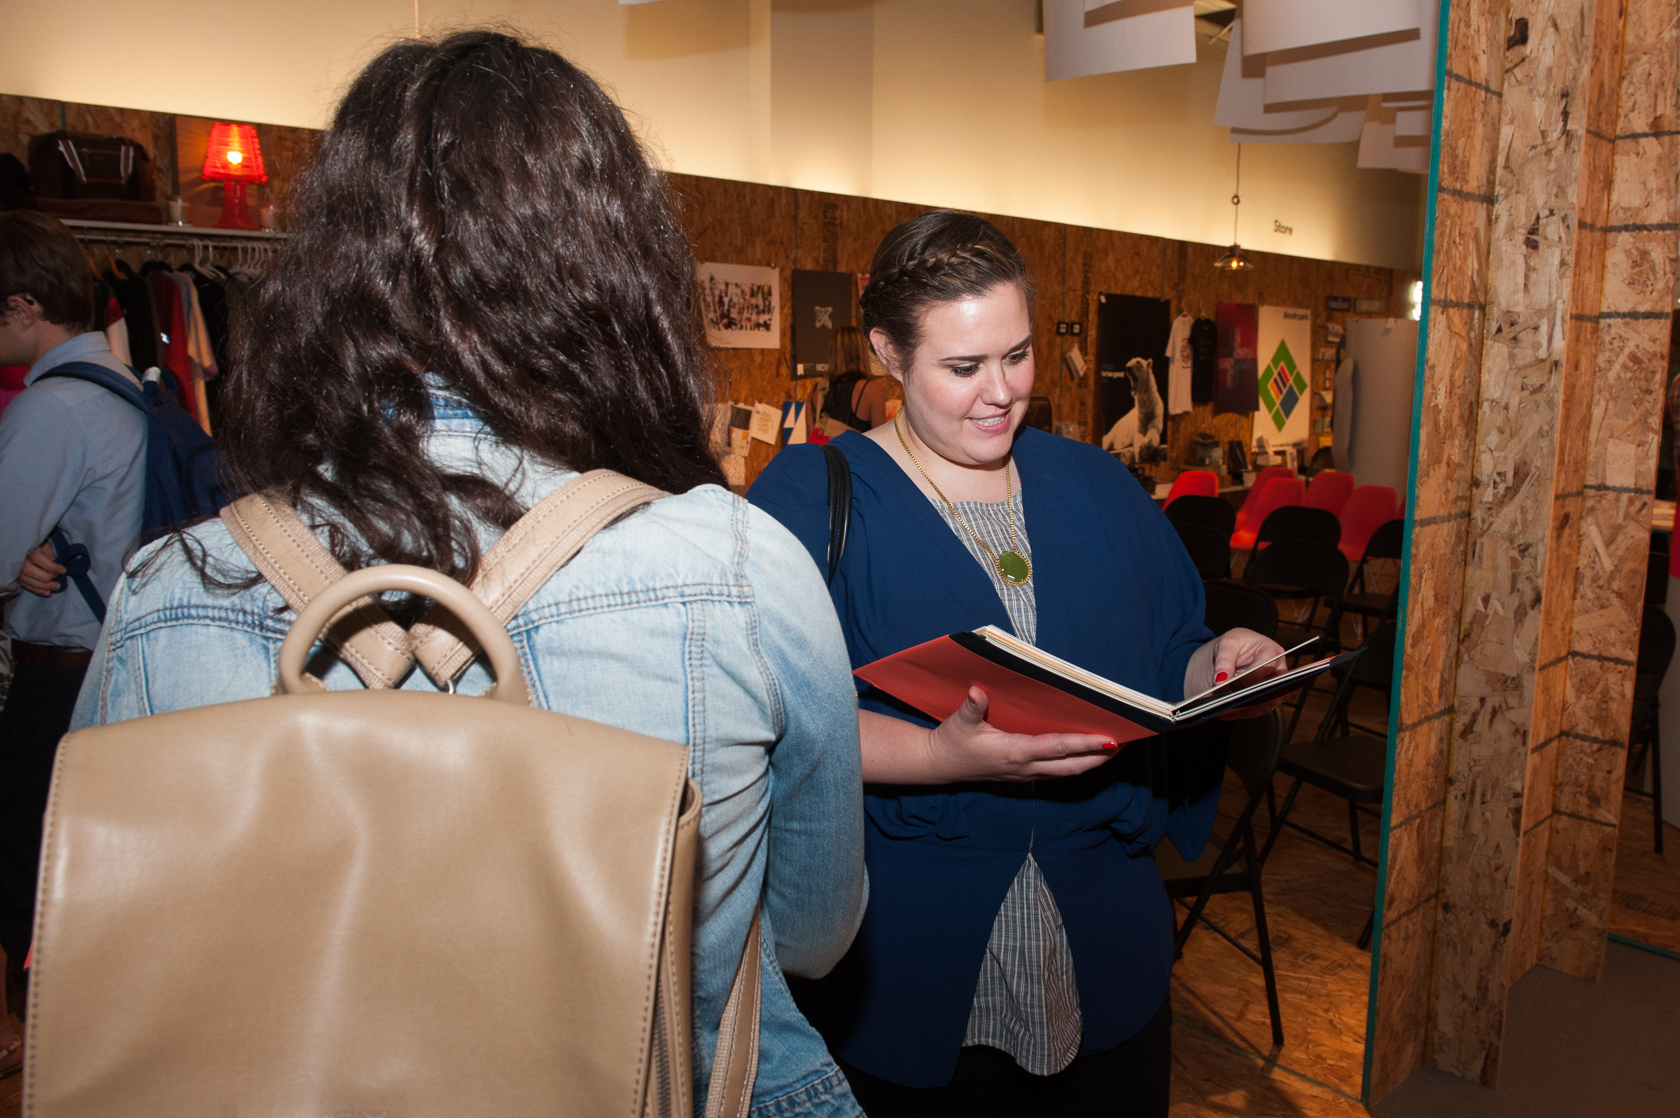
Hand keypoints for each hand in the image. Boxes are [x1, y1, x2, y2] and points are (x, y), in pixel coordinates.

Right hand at [18, 540, 65, 597]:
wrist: (27, 547)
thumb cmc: (40, 545)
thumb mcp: (46, 545)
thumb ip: (50, 555)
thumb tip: (54, 568)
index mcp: (27, 548)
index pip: (38, 558)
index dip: (51, 566)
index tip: (64, 570)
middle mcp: (18, 558)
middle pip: (28, 571)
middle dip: (46, 579)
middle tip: (58, 583)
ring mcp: (15, 567)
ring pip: (25, 579)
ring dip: (42, 587)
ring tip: (56, 588)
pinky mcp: (15, 575)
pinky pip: (24, 584)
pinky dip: (36, 590)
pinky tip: (47, 593)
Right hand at [921, 686, 1116, 781]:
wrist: (939, 766)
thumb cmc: (952, 742)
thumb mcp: (958, 723)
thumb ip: (971, 707)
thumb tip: (978, 691)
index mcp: (1014, 752)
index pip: (1057, 748)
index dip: (1084, 744)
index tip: (1109, 740)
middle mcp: (1025, 767)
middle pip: (1072, 767)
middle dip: (1099, 757)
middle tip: (1125, 742)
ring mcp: (1025, 774)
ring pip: (1068, 772)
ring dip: (1092, 762)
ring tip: (1113, 748)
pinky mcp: (1024, 775)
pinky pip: (1057, 772)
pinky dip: (1077, 764)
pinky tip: (1087, 755)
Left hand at [1184, 628, 1289, 718]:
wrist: (1233, 652)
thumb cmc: (1235, 643)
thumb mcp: (1227, 643)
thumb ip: (1224, 660)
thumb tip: (1221, 679)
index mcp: (1272, 650)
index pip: (1266, 666)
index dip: (1251, 677)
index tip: (1234, 685)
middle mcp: (1278, 669)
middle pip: (1271, 687)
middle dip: (1251, 696)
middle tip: (1231, 702)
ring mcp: (1274, 686)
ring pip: (1267, 702)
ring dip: (1246, 708)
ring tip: (1225, 710)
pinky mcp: (1268, 698)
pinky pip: (1259, 709)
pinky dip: (1242, 712)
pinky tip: (1226, 713)